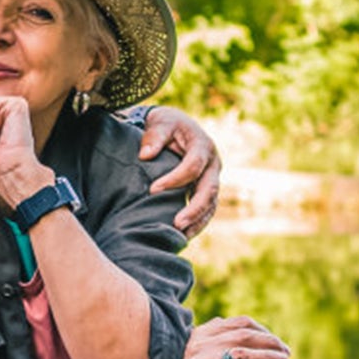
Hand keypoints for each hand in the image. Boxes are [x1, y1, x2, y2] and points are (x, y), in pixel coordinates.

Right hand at [138, 315, 288, 358]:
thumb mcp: (187, 349)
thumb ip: (206, 337)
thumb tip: (227, 326)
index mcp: (200, 334)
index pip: (238, 323)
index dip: (261, 330)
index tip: (275, 340)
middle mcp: (200, 345)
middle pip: (244, 337)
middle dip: (269, 343)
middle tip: (286, 353)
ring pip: (240, 356)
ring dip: (266, 357)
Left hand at [139, 105, 220, 237]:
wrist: (176, 127)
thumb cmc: (167, 124)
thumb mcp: (160, 122)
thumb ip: (154, 136)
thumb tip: (145, 155)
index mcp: (203, 146)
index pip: (193, 166)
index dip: (175, 179)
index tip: (152, 189)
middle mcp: (213, 164)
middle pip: (209, 190)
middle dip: (194, 208)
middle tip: (177, 223)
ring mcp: (212, 179)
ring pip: (211, 204)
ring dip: (198, 222)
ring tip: (181, 236)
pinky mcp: (206, 190)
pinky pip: (207, 210)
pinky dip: (197, 224)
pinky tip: (184, 236)